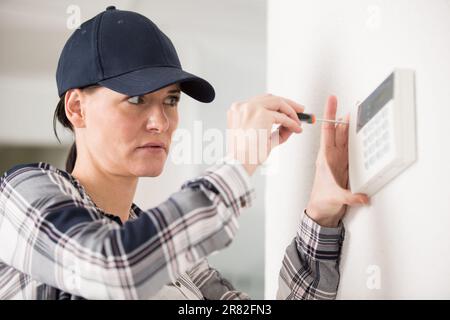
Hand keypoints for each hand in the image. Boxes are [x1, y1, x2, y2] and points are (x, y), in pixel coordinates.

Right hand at [226, 94, 303, 175]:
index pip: (261, 102)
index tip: (286, 110)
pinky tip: (297, 129)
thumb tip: (291, 125)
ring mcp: (252, 108)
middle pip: (270, 98)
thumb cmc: (248, 154)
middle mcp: (243, 106)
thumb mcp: (262, 138)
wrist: (240, 162)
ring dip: (292, 112)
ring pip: (278, 102)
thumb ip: (275, 130)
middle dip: (288, 103)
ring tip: (299, 122)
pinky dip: (292, 123)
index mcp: (238, 111)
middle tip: (300, 110)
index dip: (276, 105)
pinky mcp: (262, 115)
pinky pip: (283, 117)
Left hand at [306, 96, 369, 226]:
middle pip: (338, 131)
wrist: (321, 210)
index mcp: (325, 157)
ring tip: (356, 113)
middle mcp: (332, 156)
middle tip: (348, 102)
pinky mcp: (346, 166)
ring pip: (345, 138)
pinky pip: (352, 149)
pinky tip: (361, 133)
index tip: (331, 100)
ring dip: (350, 126)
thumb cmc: (322, 200)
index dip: (329, 114)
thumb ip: (350, 197)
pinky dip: (356, 139)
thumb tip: (362, 196)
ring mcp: (339, 160)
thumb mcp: (335, 198)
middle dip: (341, 115)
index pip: (327, 130)